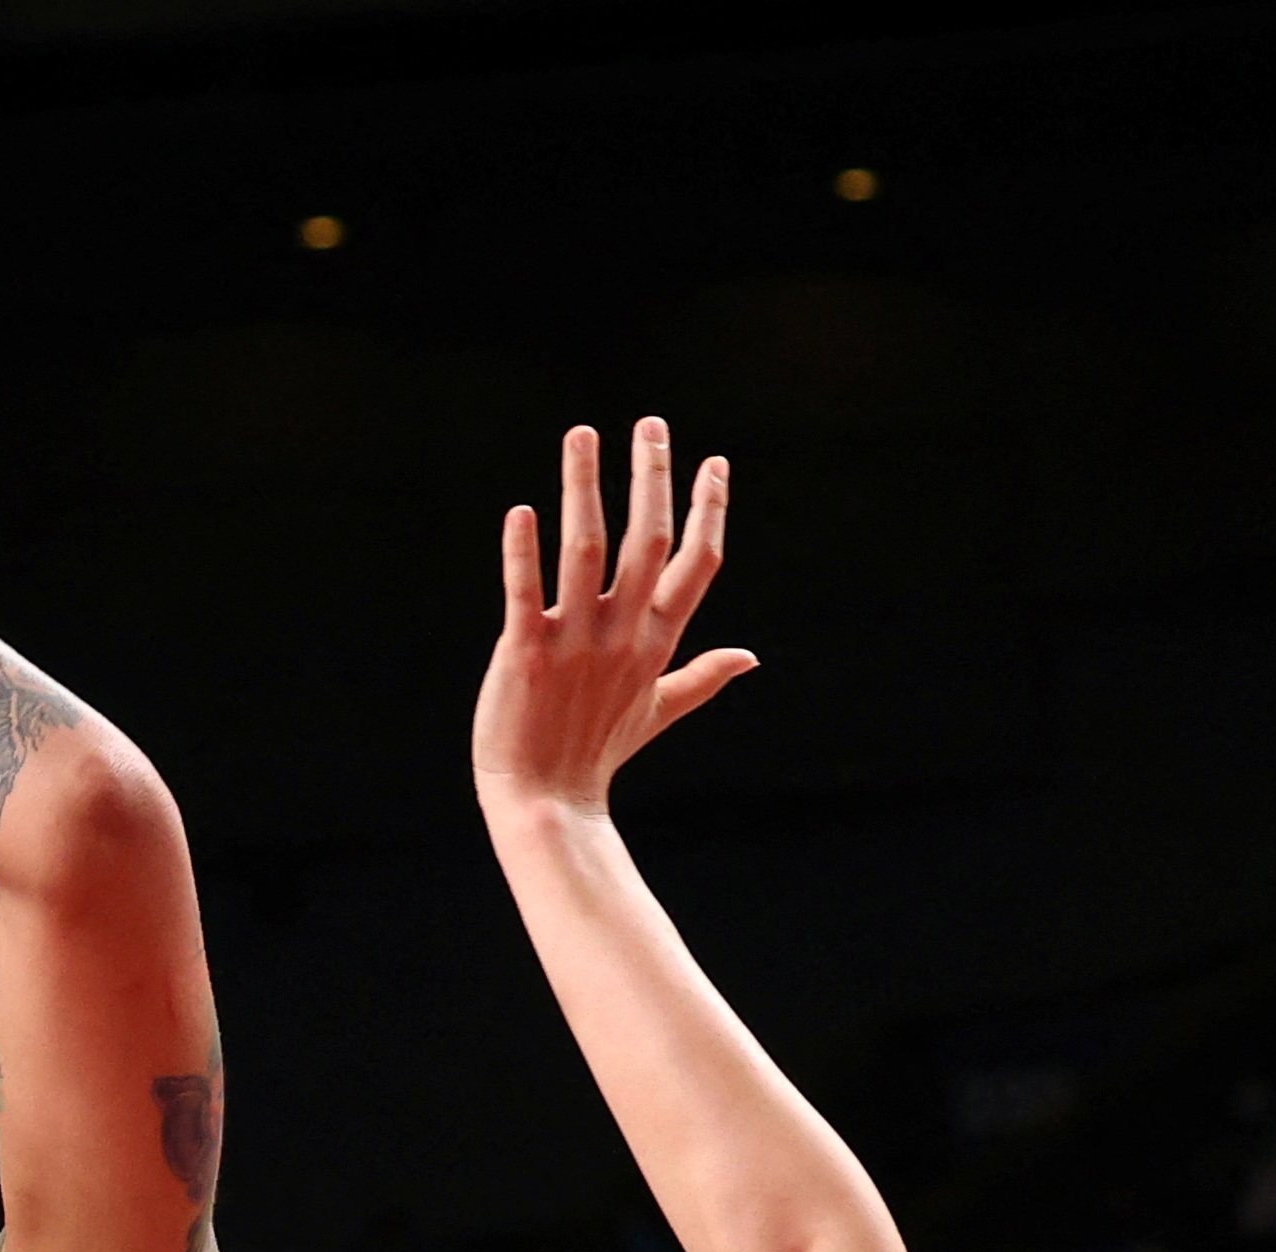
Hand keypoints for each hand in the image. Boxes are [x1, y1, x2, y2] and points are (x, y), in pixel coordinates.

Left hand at [472, 419, 756, 815]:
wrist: (546, 804)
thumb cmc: (595, 752)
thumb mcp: (658, 710)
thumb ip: (702, 676)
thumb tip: (752, 657)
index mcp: (656, 642)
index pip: (697, 565)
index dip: (708, 511)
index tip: (715, 462)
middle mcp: (622, 636)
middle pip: (649, 543)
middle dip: (653, 479)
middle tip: (651, 424)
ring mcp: (574, 644)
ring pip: (587, 551)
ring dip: (585, 489)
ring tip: (582, 433)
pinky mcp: (525, 655)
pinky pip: (525, 594)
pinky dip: (524, 554)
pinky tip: (523, 510)